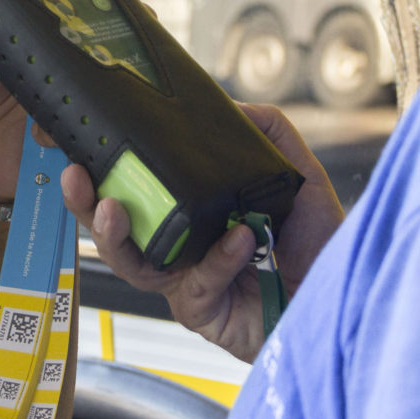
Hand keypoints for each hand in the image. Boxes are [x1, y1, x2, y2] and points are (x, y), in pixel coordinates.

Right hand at [62, 103, 343, 361]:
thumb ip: (270, 134)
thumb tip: (233, 105)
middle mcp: (179, 250)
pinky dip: (219, 257)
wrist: (342, 295)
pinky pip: (199, 282)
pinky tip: (239, 238)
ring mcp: (184, 284)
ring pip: (133, 264)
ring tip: (114, 208)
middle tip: (77, 176)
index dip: (104, 171)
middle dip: (86, 204)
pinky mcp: (202, 313)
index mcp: (191, 214)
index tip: (80, 143)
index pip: (135, 191)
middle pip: (115, 230)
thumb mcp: (298, 175)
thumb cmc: (315, 243)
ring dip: (117, 235)